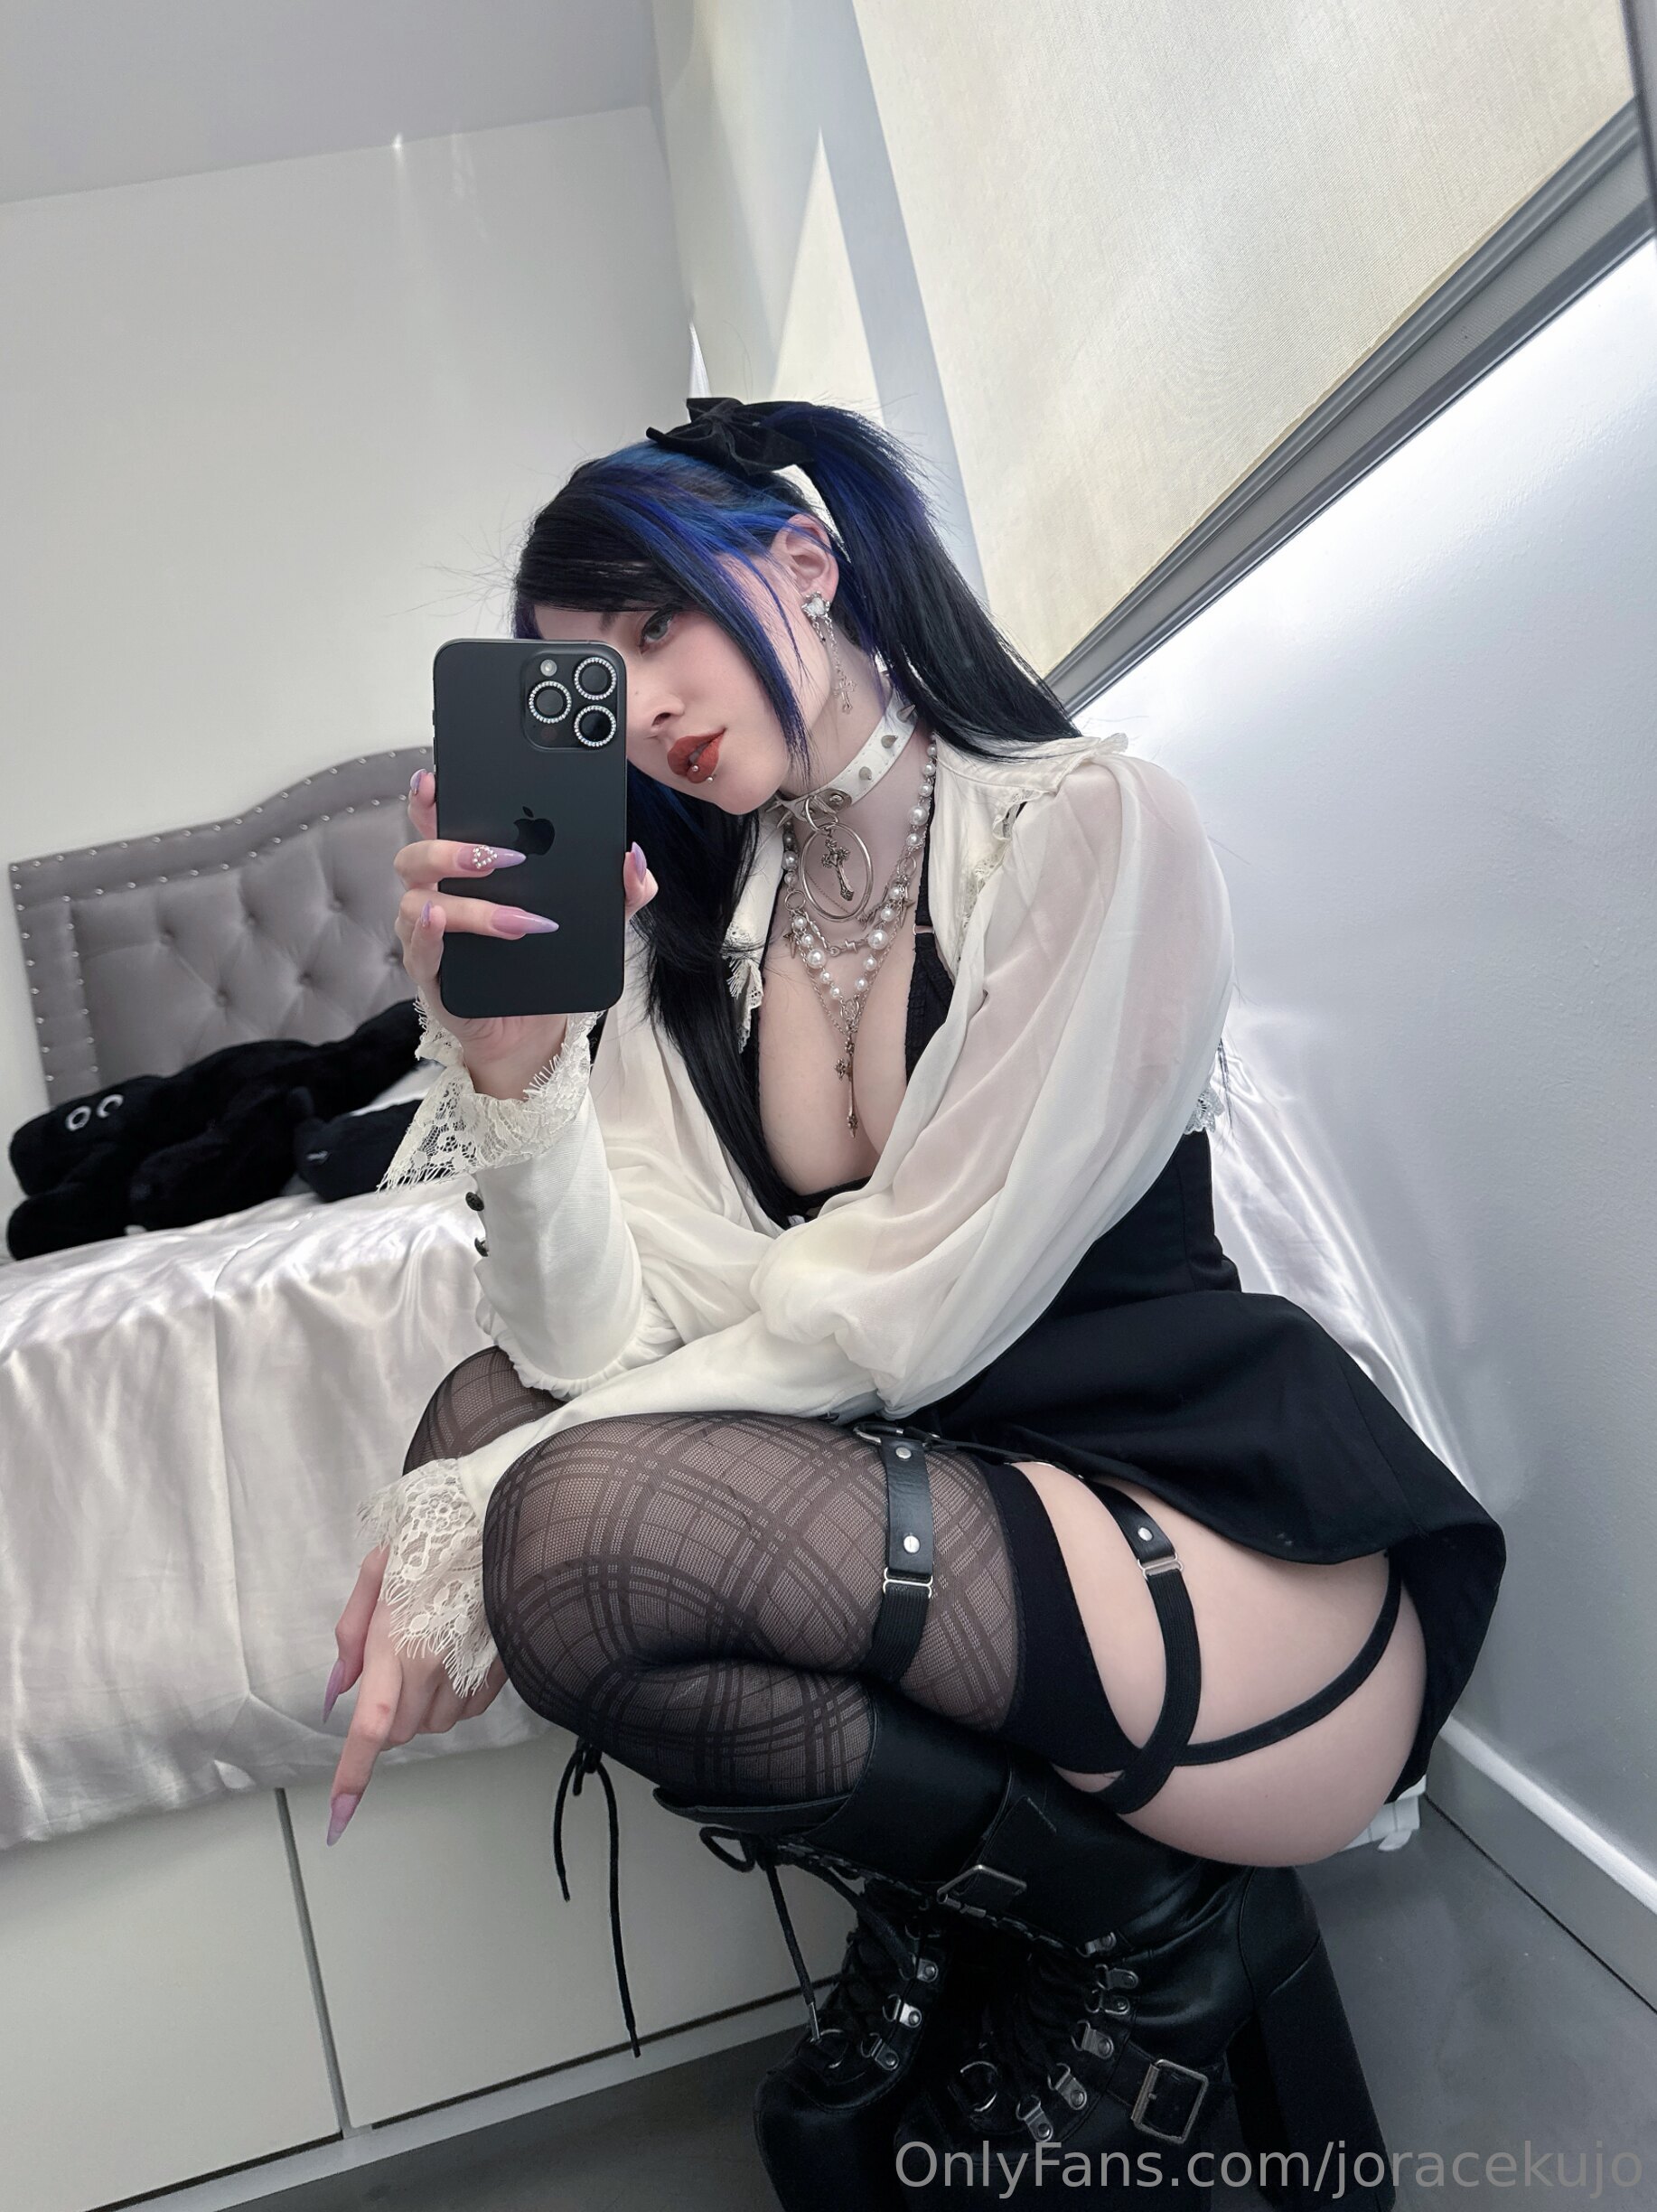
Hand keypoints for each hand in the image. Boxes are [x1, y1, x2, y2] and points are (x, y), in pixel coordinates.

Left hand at [322, 1541, 508, 1843]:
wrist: (505, 1520)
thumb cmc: (437, 1538)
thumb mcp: (379, 1572)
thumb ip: (352, 1634)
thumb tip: (337, 1692)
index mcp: (398, 1641)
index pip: (372, 1725)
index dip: (354, 1772)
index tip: (339, 1813)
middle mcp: (436, 1665)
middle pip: (403, 1731)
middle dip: (390, 1716)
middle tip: (395, 1669)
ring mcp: (473, 1671)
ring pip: (436, 1723)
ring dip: (425, 1705)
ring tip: (434, 1649)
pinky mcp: (502, 1671)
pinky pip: (469, 1710)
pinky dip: (457, 1697)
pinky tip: (460, 1654)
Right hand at [394, 767, 659, 1079]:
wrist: (537, 1024)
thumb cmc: (550, 958)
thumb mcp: (594, 921)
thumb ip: (620, 890)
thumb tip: (635, 859)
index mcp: (468, 870)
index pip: (438, 822)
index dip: (430, 797)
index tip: (437, 776)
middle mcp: (438, 894)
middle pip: (418, 854)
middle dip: (456, 849)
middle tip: (506, 857)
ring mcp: (429, 933)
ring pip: (420, 899)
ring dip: (471, 905)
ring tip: (517, 919)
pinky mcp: (430, 973)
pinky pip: (416, 947)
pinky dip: (426, 931)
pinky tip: (440, 919)